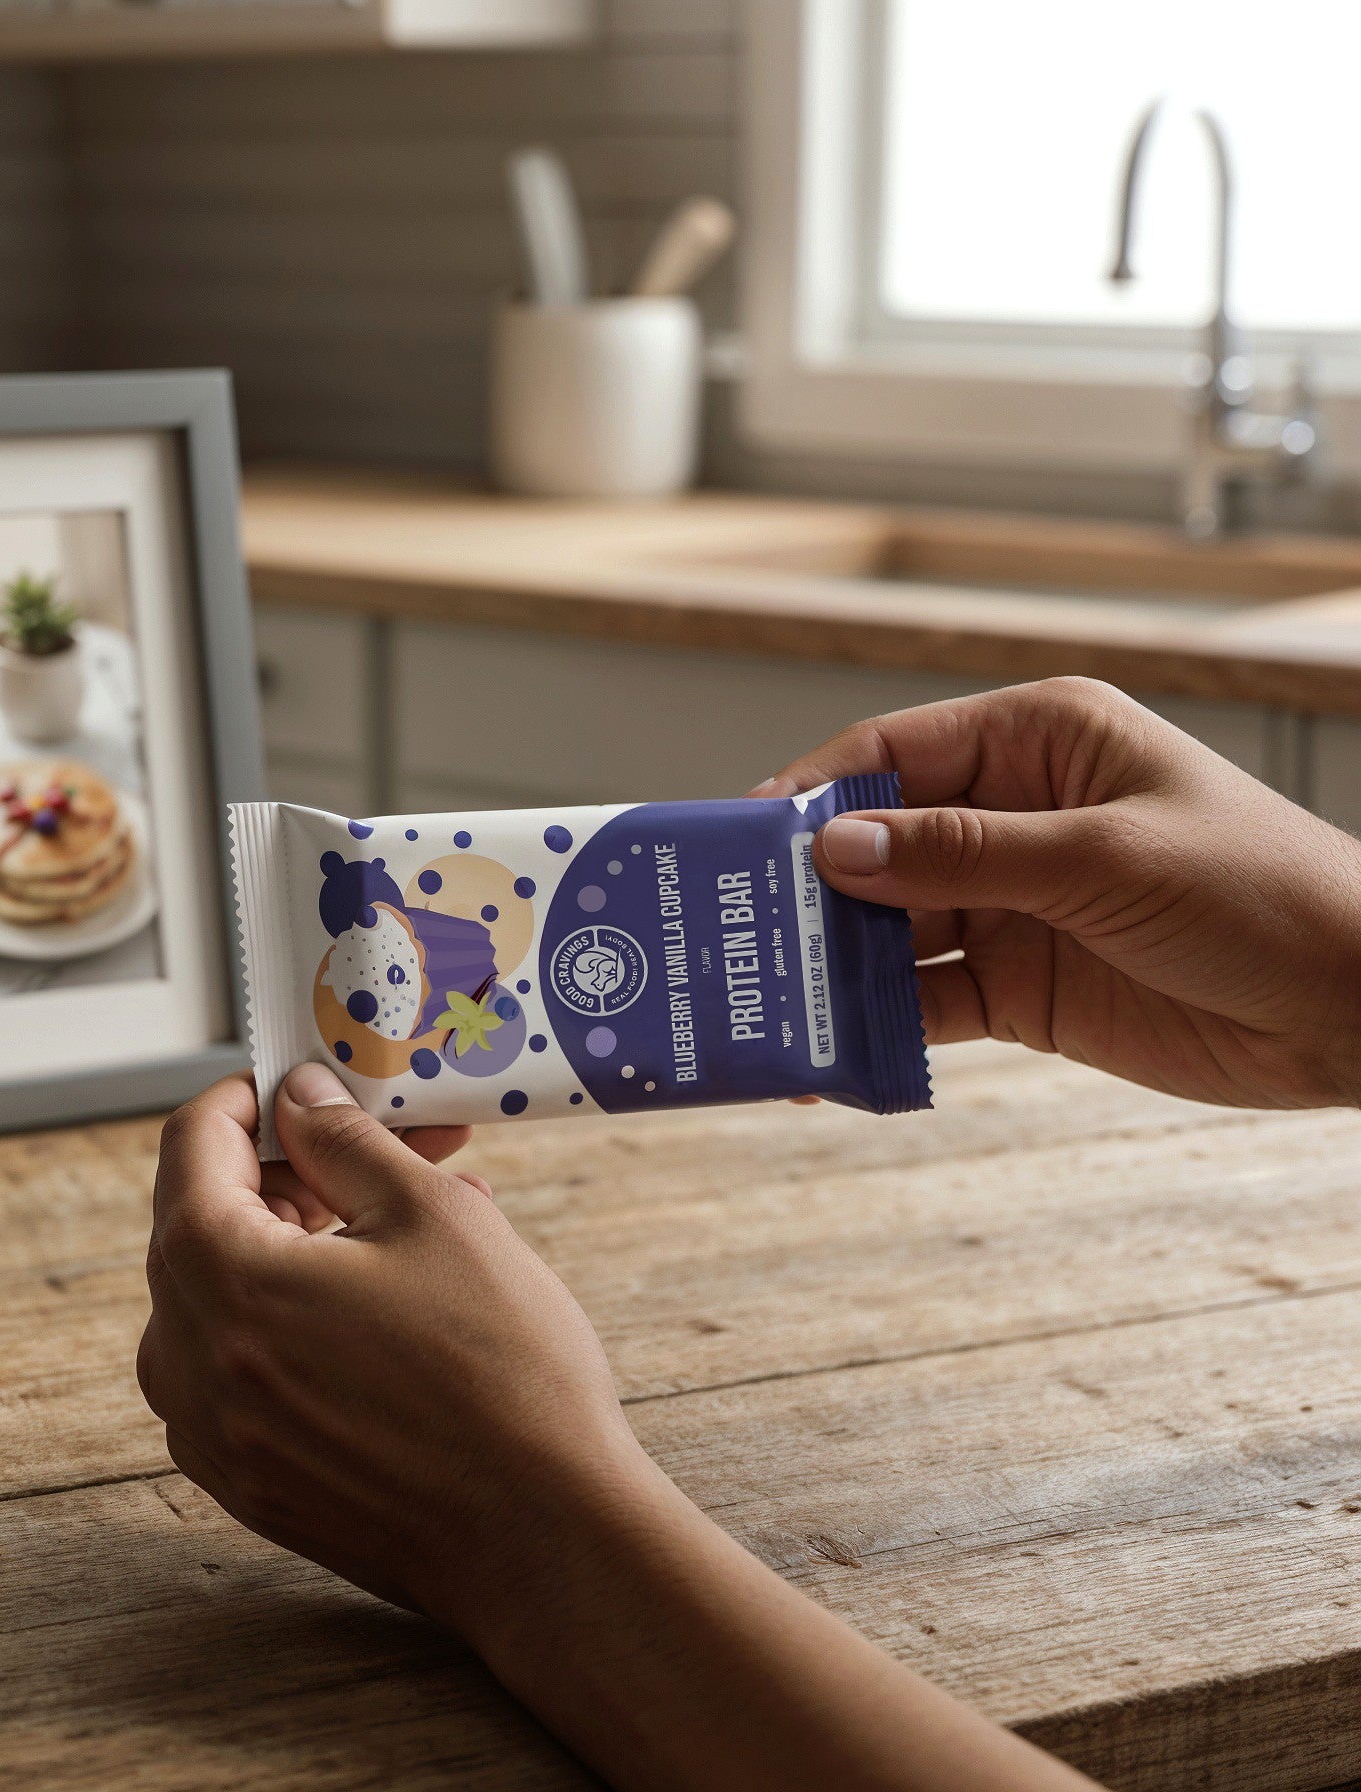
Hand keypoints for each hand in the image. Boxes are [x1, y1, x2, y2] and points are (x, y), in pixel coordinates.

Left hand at [137, 1064, 649, 1625]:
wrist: (544, 1542)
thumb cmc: (500, 1374)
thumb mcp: (432, 1217)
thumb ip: (345, 1142)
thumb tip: (299, 1099)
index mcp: (221, 1278)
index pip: (189, 1145)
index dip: (246, 1097)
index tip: (299, 1085)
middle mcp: (188, 1361)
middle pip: (204, 1223)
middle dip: (292, 1174)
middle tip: (389, 1153)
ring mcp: (211, 1436)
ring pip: (223, 1300)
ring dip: (297, 1249)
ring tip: (408, 1233)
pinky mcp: (246, 1485)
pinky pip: (243, 1372)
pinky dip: (294, 1325)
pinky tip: (386, 1317)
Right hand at [756, 676, 1360, 1109]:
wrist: (1356, 1009)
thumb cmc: (1261, 892)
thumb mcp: (1102, 858)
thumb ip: (962, 853)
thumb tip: (834, 848)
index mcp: (1037, 744)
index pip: (892, 754)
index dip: (813, 795)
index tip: (742, 841)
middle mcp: (1013, 816)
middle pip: (878, 846)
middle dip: (808, 891)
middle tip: (731, 933)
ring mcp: (1013, 905)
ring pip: (891, 929)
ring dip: (833, 965)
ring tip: (765, 1002)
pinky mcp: (1021, 986)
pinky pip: (927, 1001)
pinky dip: (878, 1027)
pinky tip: (830, 1052)